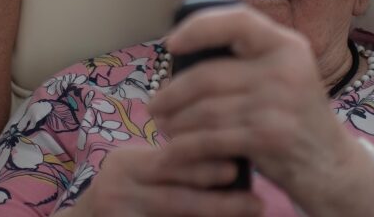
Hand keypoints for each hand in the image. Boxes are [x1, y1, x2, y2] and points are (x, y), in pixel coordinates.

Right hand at [62, 145, 261, 216]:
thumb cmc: (125, 190)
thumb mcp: (140, 169)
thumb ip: (174, 164)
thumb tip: (232, 164)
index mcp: (126, 165)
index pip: (169, 162)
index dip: (204, 164)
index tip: (238, 167)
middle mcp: (117, 190)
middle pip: (172, 197)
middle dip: (217, 200)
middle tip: (255, 203)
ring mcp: (118, 216)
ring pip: (171, 215)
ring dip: (211, 216)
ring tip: (245, 215)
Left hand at [150, 3, 373, 214]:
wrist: (329, 164)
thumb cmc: (294, 113)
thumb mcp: (284, 70)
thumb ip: (252, 41)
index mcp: (287, 45)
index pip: (237, 21)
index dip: (198, 27)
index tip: (170, 43)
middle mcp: (286, 69)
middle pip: (208, 76)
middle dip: (172, 93)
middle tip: (155, 105)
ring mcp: (279, 105)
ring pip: (205, 110)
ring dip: (175, 122)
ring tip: (164, 126)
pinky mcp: (270, 138)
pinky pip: (211, 139)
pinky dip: (186, 146)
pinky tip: (175, 149)